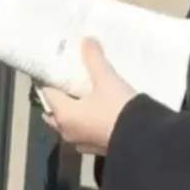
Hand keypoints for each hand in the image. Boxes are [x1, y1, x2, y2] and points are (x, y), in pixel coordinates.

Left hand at [42, 39, 135, 155]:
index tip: (58, 71)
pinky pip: (83, 133)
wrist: (142, 140)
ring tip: (83, 97)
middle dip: (59, 99)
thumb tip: (87, 40)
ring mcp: (81, 143)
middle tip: (68, 84)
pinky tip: (96, 114)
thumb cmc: (118, 108)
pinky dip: (84, 123)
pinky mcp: (95, 150)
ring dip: (71, 113)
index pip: (47, 94)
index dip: (51, 80)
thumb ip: (94, 59)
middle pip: (54, 112)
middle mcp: (67, 131)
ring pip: (68, 125)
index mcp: (64, 114)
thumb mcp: (107, 79)